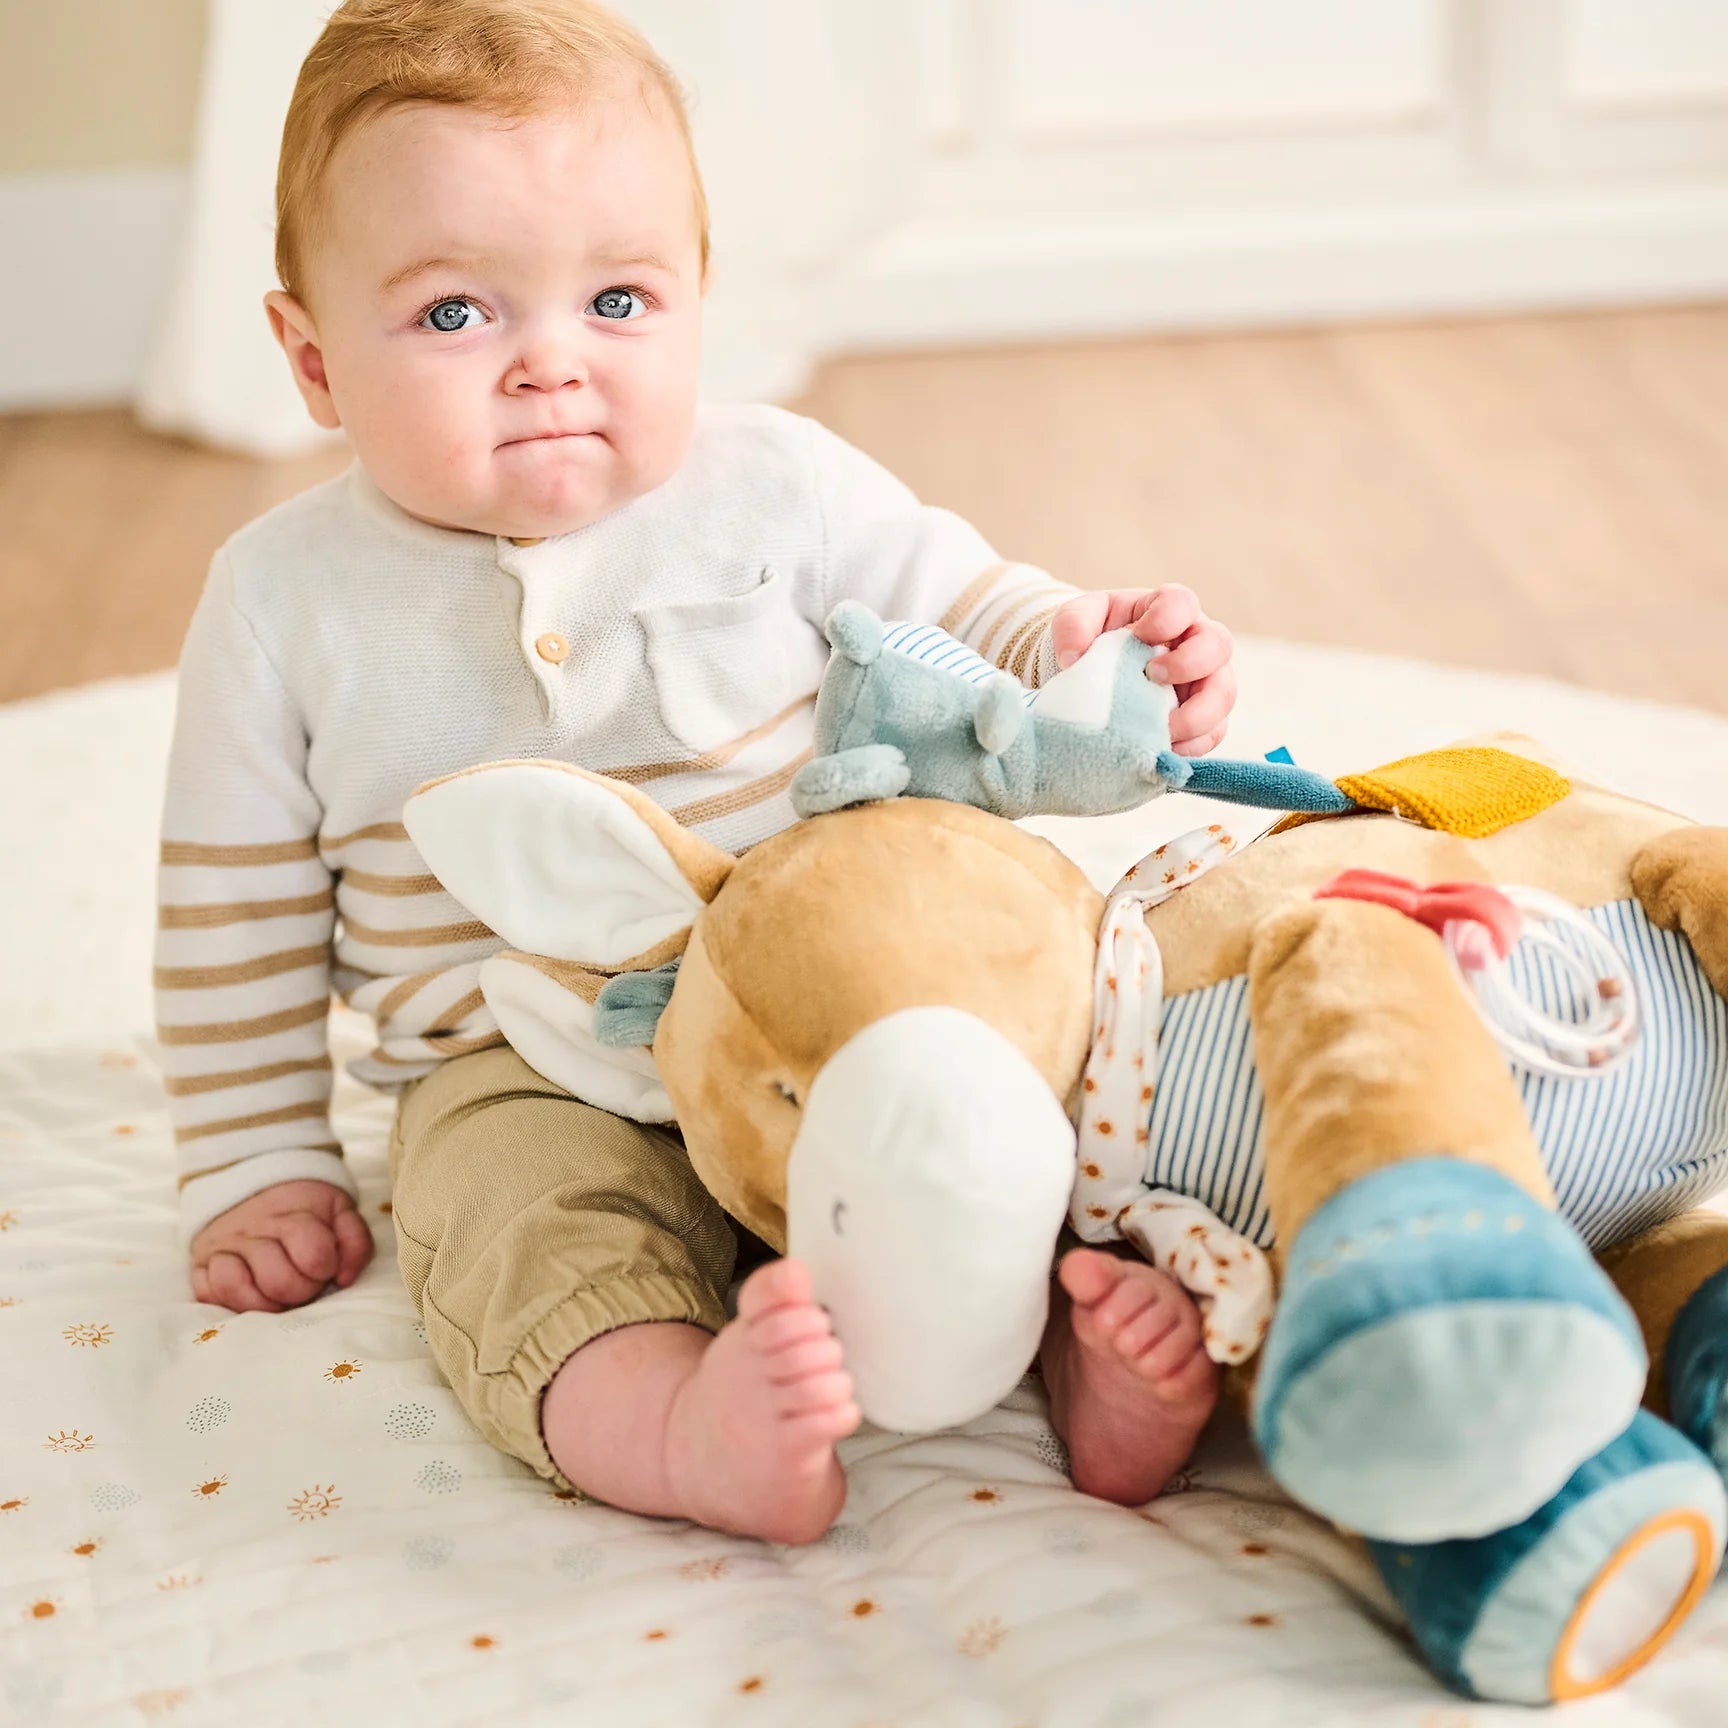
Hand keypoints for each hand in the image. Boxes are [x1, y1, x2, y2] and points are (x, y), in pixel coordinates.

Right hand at [189, 1179, 373, 1312]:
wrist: (255, 1187)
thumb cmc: (306, 1210)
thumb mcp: (340, 1213)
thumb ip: (356, 1242)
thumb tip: (344, 1278)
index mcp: (293, 1215)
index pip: (314, 1254)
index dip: (325, 1268)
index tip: (325, 1266)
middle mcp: (253, 1230)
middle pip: (278, 1281)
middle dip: (300, 1291)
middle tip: (304, 1283)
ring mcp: (223, 1248)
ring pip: (236, 1288)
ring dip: (264, 1302)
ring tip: (278, 1295)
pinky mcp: (200, 1265)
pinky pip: (206, 1293)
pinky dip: (230, 1302)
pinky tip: (252, 1295)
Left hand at [1050, 585, 1235, 756]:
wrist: (1093, 675)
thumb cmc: (1091, 638)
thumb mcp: (1076, 620)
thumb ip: (1072, 626)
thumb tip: (1074, 659)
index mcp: (1166, 611)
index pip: (1182, 602)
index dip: (1167, 619)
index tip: (1139, 636)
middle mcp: (1195, 643)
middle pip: (1218, 645)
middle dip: (1189, 664)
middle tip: (1152, 677)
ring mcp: (1205, 681)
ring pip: (1223, 696)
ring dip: (1195, 715)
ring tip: (1160, 728)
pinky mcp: (1204, 720)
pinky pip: (1212, 734)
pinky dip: (1190, 746)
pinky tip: (1160, 749)